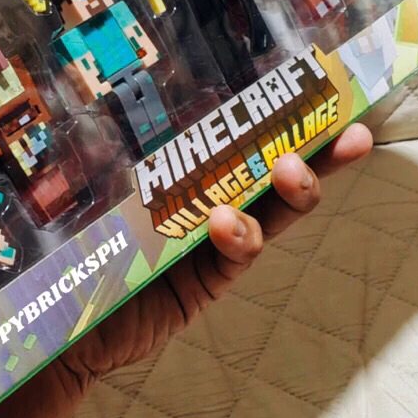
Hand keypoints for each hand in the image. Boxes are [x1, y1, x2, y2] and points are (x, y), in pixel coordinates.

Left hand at [46, 124, 373, 405]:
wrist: (70, 320)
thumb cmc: (86, 246)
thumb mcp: (108, 190)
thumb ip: (132, 157)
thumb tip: (130, 98)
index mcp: (193, 177)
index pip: (246, 144)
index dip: (289, 123)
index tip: (333, 100)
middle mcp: (211, 206)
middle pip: (274, 178)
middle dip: (316, 155)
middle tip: (346, 138)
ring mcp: (213, 246)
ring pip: (267, 216)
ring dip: (288, 192)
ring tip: (290, 170)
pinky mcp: (206, 282)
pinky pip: (233, 257)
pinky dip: (237, 238)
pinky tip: (225, 222)